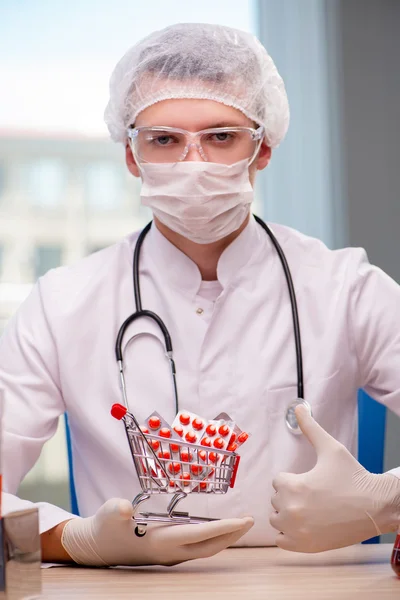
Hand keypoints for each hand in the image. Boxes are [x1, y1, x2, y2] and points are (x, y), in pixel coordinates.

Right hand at [61, 498, 253, 565]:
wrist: (96, 546)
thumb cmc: (105, 527)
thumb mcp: (109, 514)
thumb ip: (117, 511)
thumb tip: (125, 509)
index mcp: (161, 541)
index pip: (200, 536)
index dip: (223, 528)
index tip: (243, 521)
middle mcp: (170, 551)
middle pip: (209, 547)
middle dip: (232, 535)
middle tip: (250, 520)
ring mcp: (169, 554)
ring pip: (205, 549)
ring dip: (224, 537)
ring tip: (240, 524)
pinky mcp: (167, 551)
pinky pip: (197, 546)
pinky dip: (212, 537)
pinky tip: (217, 528)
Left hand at [270, 405, 399, 552]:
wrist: (375, 507)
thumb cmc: (352, 476)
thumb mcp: (330, 448)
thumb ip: (310, 427)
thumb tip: (298, 407)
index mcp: (293, 486)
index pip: (277, 481)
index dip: (292, 478)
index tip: (310, 480)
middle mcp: (291, 511)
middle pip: (276, 499)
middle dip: (290, 495)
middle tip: (313, 494)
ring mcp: (296, 532)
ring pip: (277, 519)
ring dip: (287, 513)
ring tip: (309, 508)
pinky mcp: (304, 547)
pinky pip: (281, 540)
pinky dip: (289, 534)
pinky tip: (305, 524)